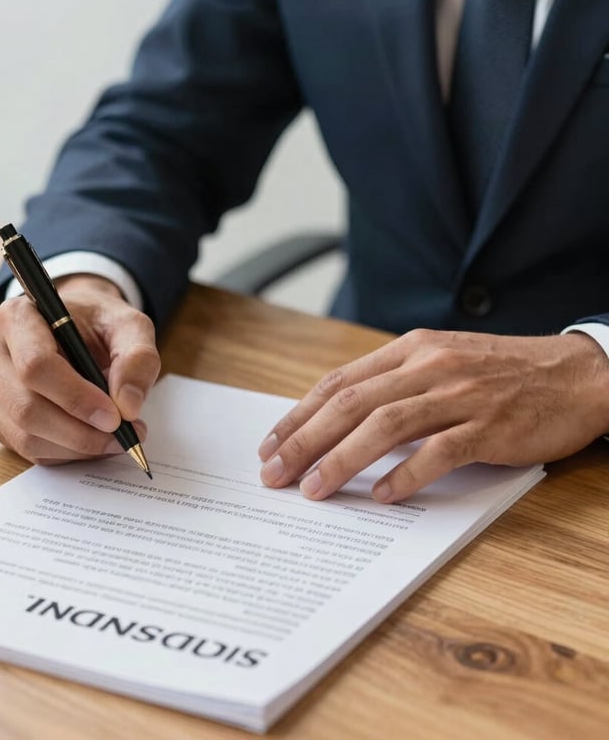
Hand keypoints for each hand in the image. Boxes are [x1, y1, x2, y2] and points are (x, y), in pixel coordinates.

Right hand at [0, 274, 159, 463]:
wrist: (77, 328)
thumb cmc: (99, 324)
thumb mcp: (130, 326)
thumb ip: (138, 358)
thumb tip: (128, 407)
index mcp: (18, 316)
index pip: (36, 366)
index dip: (77, 398)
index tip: (115, 417)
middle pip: (26, 408)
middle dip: (80, 432)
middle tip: (125, 436)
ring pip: (24, 436)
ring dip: (76, 448)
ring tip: (116, 439)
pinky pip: (25, 449)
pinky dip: (65, 453)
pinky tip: (92, 440)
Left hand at [258, 329, 608, 501]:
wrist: (574, 373)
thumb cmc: (498, 372)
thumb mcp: (439, 362)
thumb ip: (393, 385)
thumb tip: (338, 420)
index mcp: (410, 351)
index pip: (339, 383)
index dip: (299, 414)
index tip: (271, 443)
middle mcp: (428, 367)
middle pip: (351, 404)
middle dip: (304, 440)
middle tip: (274, 473)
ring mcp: (459, 395)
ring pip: (386, 425)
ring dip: (342, 459)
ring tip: (314, 489)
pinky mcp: (490, 425)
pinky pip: (440, 451)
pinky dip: (406, 474)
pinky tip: (382, 495)